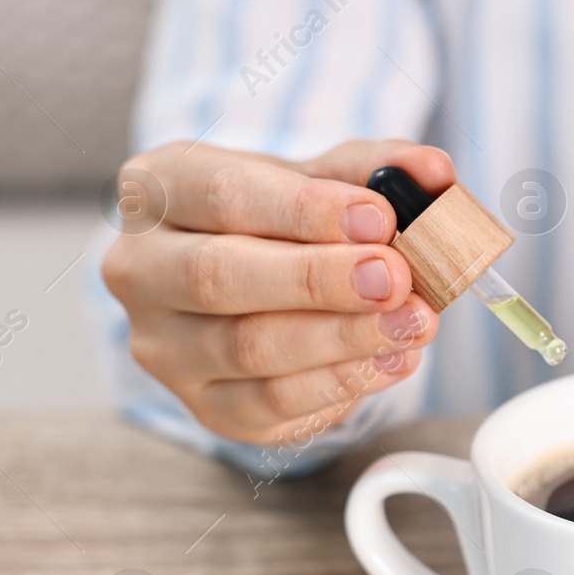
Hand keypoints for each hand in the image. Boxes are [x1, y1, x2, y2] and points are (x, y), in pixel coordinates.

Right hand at [102, 139, 450, 444]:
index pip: (224, 194)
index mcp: (160, 188)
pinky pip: (272, 402)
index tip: (380, 217)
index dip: (306, 209)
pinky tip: (394, 359)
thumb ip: (379, 169)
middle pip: (219, 276)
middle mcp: (140, 268)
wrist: (261, 285)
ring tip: (412, 322)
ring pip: (248, 347)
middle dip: (317, 279)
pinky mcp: (205, 406)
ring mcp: (164, 345)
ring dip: (343, 337)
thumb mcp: (327, 178)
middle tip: (394, 277)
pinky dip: (342, 382)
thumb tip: (433, 171)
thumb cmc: (285, 221)